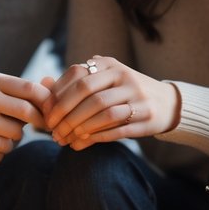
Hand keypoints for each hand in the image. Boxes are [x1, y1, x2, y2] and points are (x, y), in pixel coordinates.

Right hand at [0, 72, 49, 162]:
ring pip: (15, 138)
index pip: (30, 90)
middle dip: (38, 123)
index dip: (47, 103)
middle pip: (27, 115)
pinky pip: (0, 155)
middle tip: (39, 127)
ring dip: (11, 140)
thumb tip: (53, 91)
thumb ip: (14, 90)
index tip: (51, 112)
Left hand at [42, 56, 180, 149]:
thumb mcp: (103, 82)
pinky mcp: (147, 116)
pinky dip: (96, 138)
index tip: (46, 114)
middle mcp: (125, 76)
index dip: (58, 96)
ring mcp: (138, 96)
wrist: (166, 104)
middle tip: (52, 130)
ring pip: (102, 112)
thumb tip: (42, 84)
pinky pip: (117, 129)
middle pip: (88, 93)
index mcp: (110, 65)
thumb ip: (74, 83)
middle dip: (65, 114)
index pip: (77, 76)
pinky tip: (81, 144)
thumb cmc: (124, 93)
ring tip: (64, 140)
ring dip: (79, 128)